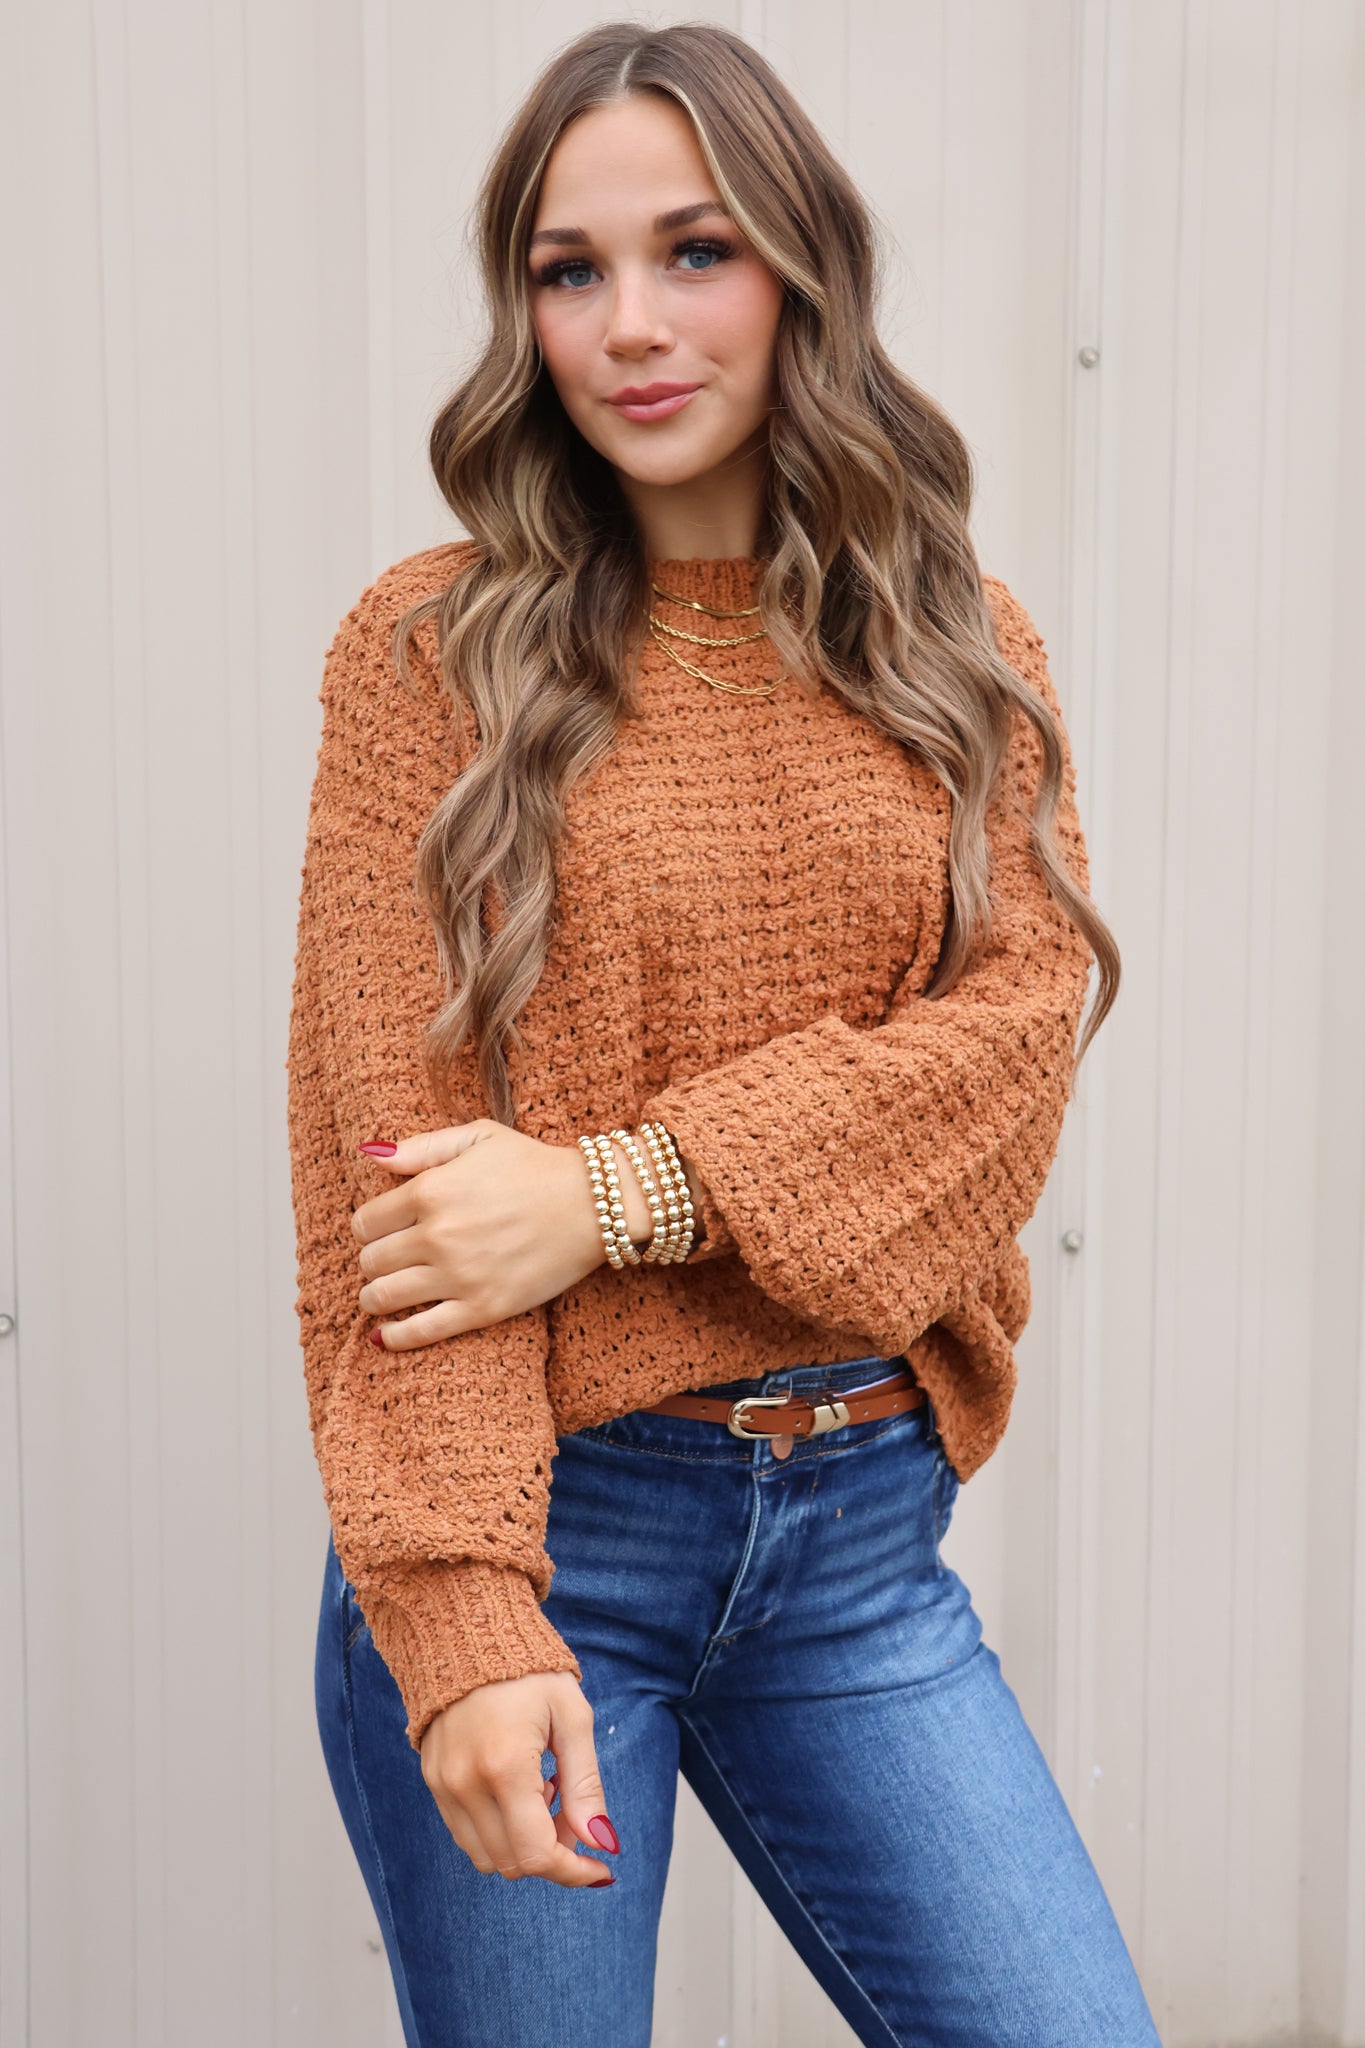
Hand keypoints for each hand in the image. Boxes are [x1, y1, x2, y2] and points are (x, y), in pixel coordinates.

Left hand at [352, 1120, 645, 1348]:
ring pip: (384, 1297)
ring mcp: (458, 1275)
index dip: (367, 1228)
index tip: (378, 1232)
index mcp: (430, 1191)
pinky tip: (385, 1336)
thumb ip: (422, 1147)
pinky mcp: (482, 1308)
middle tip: (384, 1262)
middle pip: (371, 1261)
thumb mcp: (479, 1137)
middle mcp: (437, 1235)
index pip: (365, 1222)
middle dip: (372, 1261)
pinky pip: (421, 1332)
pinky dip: (394, 1338)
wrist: (593, 1206)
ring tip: (381, 1296)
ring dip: (374, 1298)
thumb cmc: (535, 1166)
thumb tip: (371, 1155)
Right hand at [420, 1670, 619, 1888]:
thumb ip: (585, 1786)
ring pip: (486, 1857)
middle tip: (571, 1811)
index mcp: (504, 1766)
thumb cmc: (530, 1671)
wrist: (469, 1631)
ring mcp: (443, 1784)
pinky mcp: (432, 1780)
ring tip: (542, 1791)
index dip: (574, 1871)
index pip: (537, 1854)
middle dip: (552, 1853)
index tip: (602, 1867)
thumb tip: (603, 1843)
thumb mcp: (572, 1718)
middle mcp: (465, 1783)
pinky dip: (497, 1830)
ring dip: (521, 1844)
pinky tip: (515, 1787)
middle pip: (512, 1863)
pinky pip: (465, 1834)